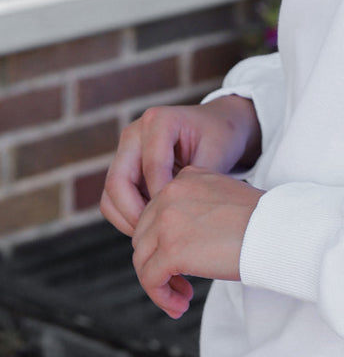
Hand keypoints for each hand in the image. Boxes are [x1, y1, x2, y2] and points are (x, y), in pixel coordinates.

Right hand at [101, 97, 261, 238]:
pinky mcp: (124, 169)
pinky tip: (154, 228)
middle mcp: (134, 133)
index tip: (180, 220)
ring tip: (156, 235)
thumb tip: (183, 214)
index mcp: (159, 121)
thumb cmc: (220, 136)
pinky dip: (129, 217)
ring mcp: (125, 152)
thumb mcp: (217, 153)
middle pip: (117, 181)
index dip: (163, 197)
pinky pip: (114, 200)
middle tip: (159, 235)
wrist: (217, 125)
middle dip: (135, 213)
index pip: (151, 167)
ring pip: (110, 195)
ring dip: (128, 219)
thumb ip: (198, 180)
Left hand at [131, 166, 263, 318]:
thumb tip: (178, 240)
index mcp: (185, 179)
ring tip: (182, 298)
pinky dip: (161, 296)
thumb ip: (195, 209)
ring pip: (142, 260)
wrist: (278, 230)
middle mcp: (169, 194)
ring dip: (159, 283)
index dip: (164, 242)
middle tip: (182, 284)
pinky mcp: (170, 250)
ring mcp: (166, 221)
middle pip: (144, 237)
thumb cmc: (262, 221)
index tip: (183, 262)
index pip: (156, 214)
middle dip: (158, 263)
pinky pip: (150, 279)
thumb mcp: (222, 199)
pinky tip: (181, 306)